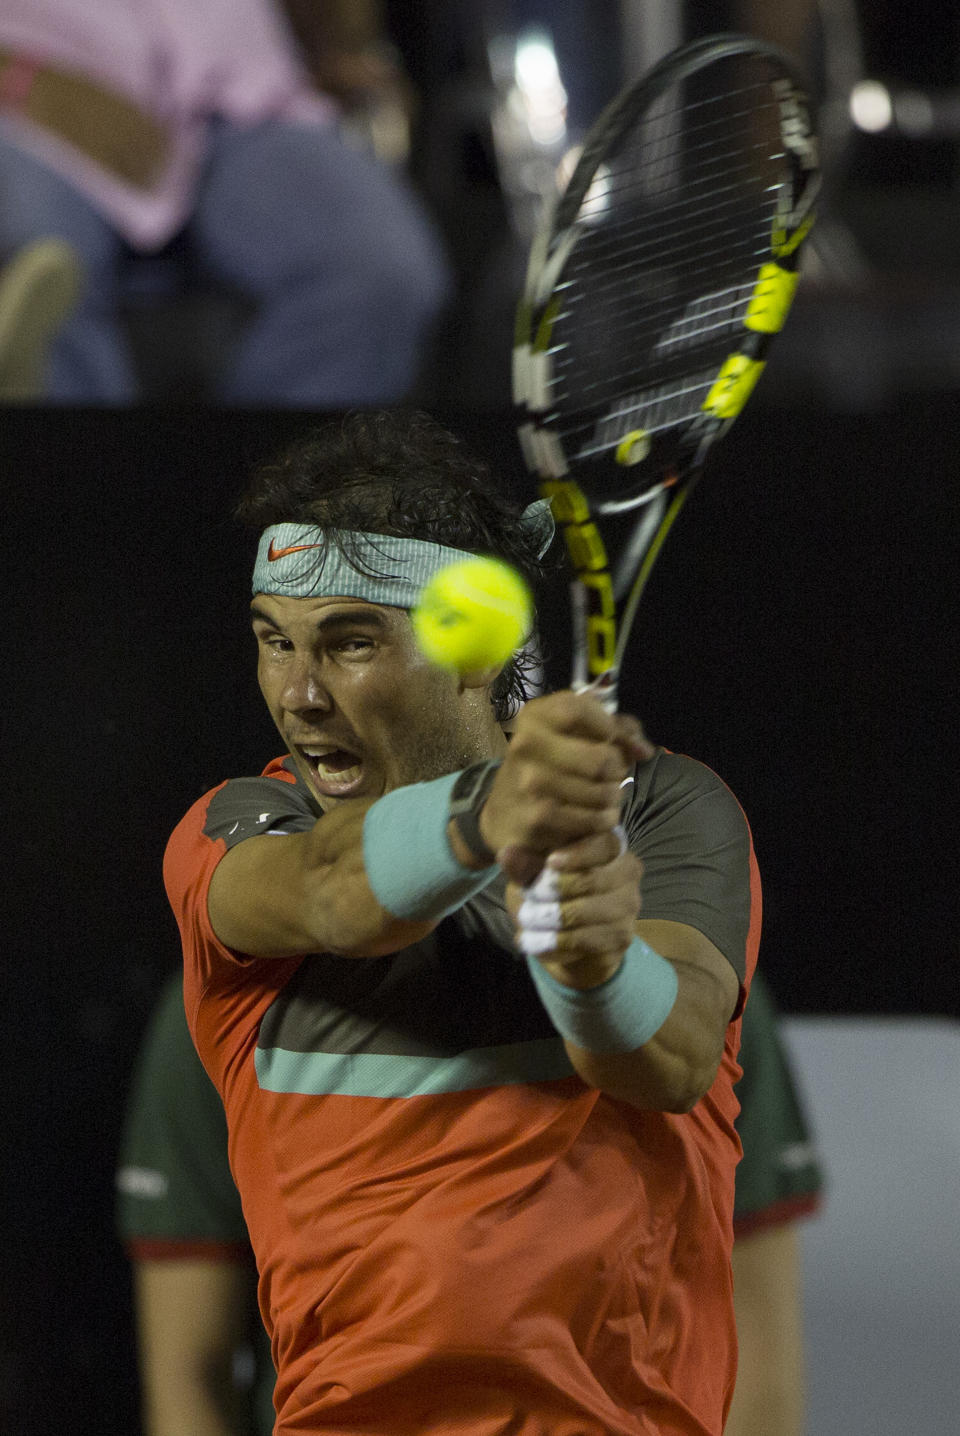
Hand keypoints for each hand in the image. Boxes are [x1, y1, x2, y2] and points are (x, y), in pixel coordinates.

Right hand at [479, 691, 652, 880]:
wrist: (505, 812)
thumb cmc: (550, 765)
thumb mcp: (575, 735)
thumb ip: (616, 729)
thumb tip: (643, 749)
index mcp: (535, 716)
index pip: (580, 710)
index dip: (608, 726)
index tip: (612, 740)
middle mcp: (526, 744)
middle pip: (600, 758)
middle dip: (616, 771)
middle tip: (611, 776)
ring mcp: (529, 782)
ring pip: (600, 792)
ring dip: (612, 799)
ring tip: (604, 798)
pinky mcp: (535, 818)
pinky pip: (590, 820)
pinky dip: (601, 821)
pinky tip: (595, 818)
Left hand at [506, 829, 642, 989]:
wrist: (564, 937)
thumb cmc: (552, 893)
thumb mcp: (534, 875)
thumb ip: (524, 865)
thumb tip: (507, 855)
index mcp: (611, 848)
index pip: (604, 845)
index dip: (578, 854)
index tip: (550, 862)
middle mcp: (627, 874)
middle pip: (593, 880)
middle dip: (554, 890)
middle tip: (527, 896)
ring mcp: (629, 907)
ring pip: (586, 912)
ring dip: (549, 919)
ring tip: (526, 922)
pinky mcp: (622, 938)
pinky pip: (585, 940)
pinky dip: (554, 943)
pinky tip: (534, 942)